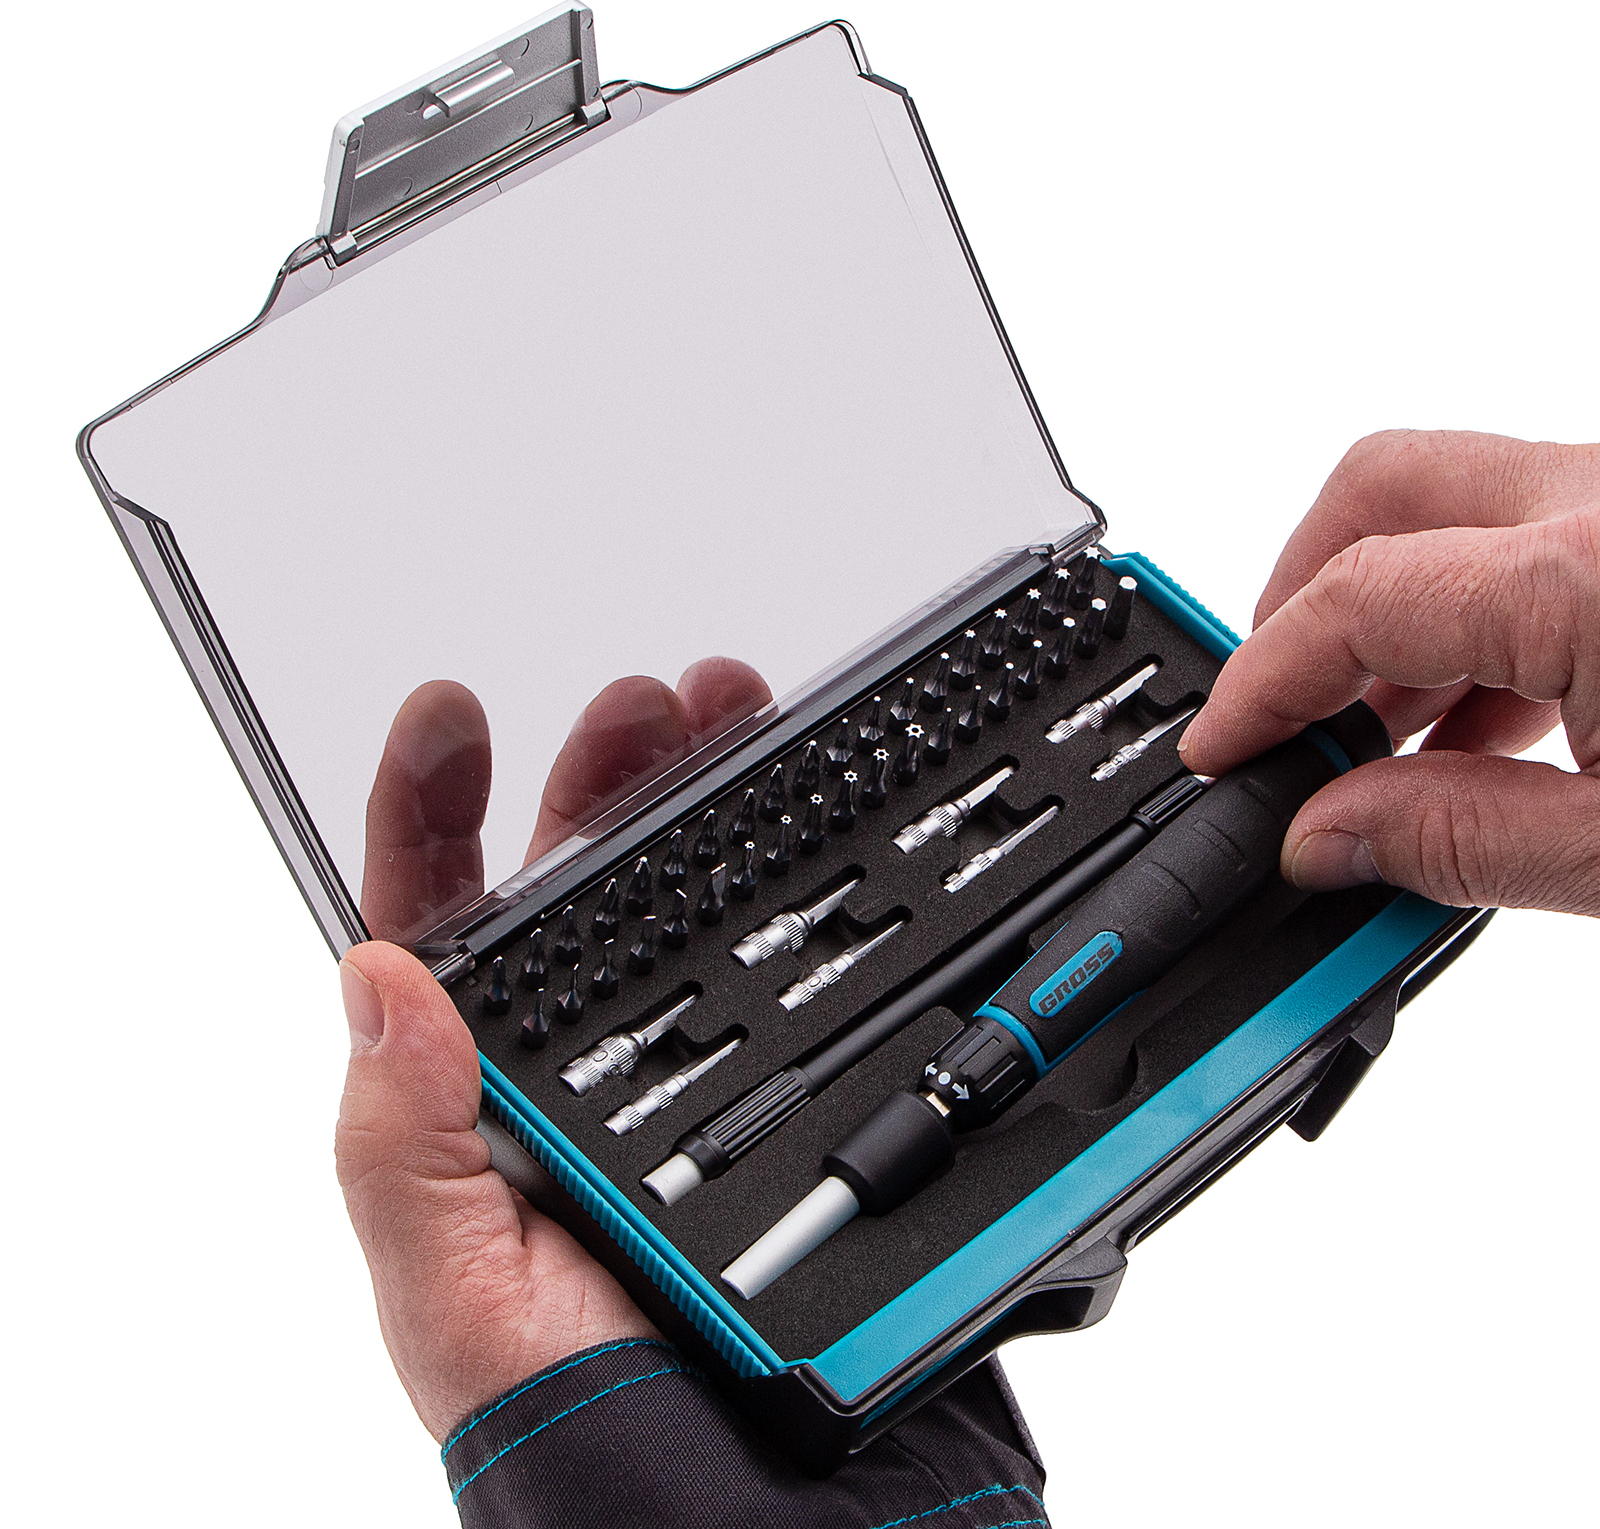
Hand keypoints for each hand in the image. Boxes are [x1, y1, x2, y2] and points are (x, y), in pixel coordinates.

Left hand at [337, 660, 770, 1439]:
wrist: (734, 1490)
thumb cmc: (566, 1402)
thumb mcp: (448, 1291)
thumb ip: (401, 1144)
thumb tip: (379, 978)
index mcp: (477, 1089)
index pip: (435, 923)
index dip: (428, 804)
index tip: (450, 714)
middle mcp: (576, 1061)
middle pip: (577, 877)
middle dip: (605, 768)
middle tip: (654, 698)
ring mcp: (680, 1065)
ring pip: (683, 895)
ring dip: (705, 792)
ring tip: (736, 714)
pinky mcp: (775, 1081)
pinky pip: (775, 957)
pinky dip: (790, 875)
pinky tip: (810, 821)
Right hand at [1180, 429, 1599, 914]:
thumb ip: (1460, 841)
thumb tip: (1325, 837)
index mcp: (1590, 572)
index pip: (1352, 599)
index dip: (1259, 684)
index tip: (1221, 749)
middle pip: (1383, 488)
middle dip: (1298, 593)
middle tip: (1274, 704)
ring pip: (1460, 503)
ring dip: (1391, 613)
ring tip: (1373, 745)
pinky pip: (1535, 537)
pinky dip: (1476, 616)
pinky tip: (1475, 727)